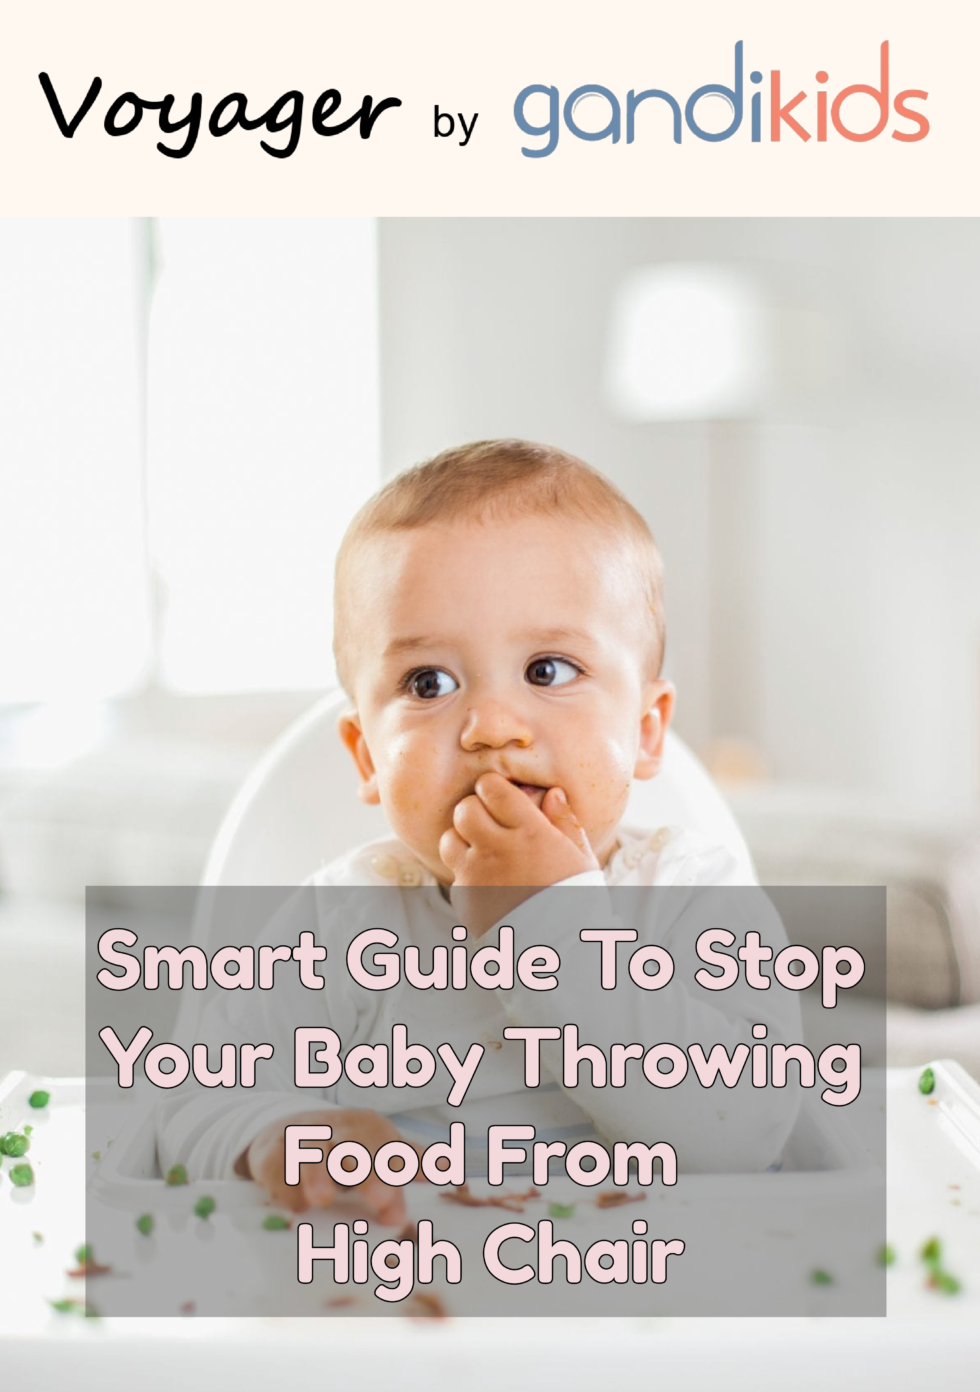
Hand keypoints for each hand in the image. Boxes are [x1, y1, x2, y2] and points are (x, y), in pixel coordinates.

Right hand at [242, 1108, 421, 1223]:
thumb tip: (441, 1180)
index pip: (391, 1149)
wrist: (288, 1131)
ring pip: (314, 1152)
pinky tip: (293, 1205)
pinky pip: (277, 1166)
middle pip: (357, 1147)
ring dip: (319, 1173)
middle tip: (379, 1199)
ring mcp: (305, 1141)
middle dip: (368, 1171)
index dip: (404, 1168)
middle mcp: (340, 1132)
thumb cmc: (345, 1149)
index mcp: (373, 1131)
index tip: (415, 1193)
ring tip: (323, 1198)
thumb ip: (409, 1167)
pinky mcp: (273, 1154)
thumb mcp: (379, 1153)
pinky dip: (284, 1184)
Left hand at [440, 773, 599, 933]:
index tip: (501, 796)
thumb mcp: (582, 859)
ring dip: (463, 839)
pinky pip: (455, 872)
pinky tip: (488, 881)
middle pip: (465, 808)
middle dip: (476, 809)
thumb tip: (553, 794)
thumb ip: (565, 822)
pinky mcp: (465, 898)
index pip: (492, 788)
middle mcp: (498, 849)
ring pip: (449, 838)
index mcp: (531, 833)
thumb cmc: (577, 902)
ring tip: (483, 849)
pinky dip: (467, 872)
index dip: (493, 787)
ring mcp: (477, 874)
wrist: (557, 951)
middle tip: (490, 821)